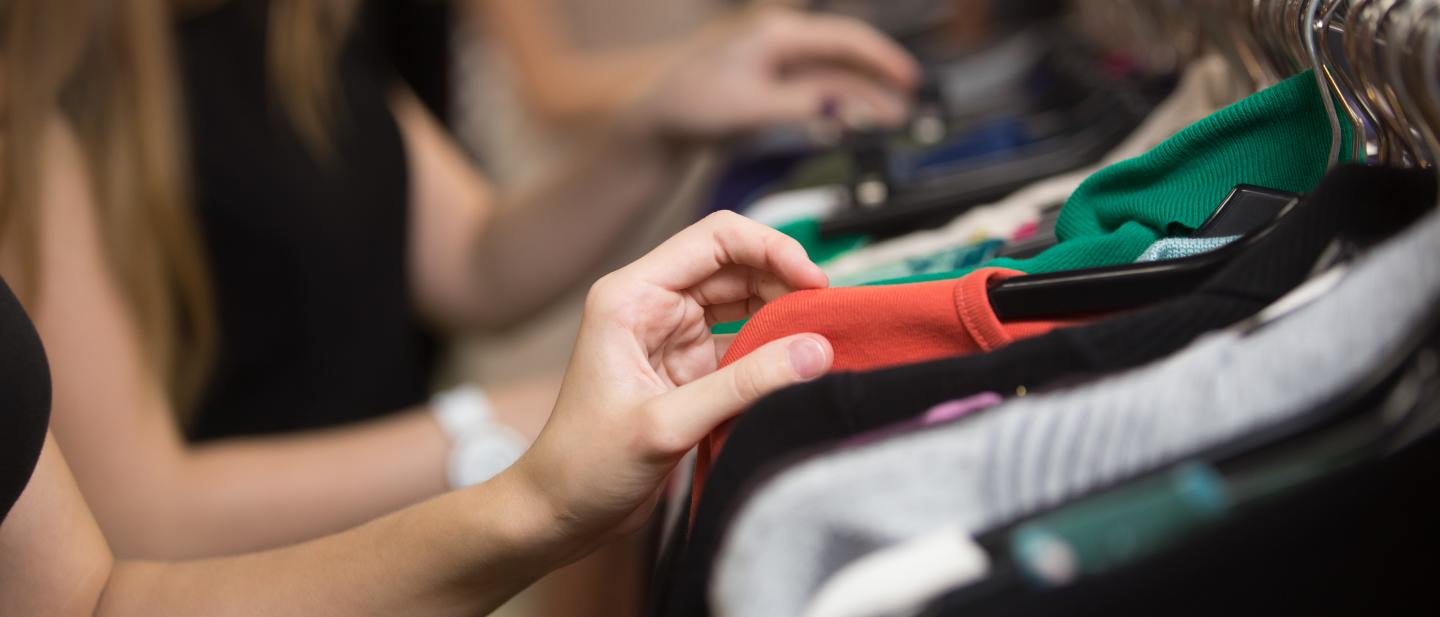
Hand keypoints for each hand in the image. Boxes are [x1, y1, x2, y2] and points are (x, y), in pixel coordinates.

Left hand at [509, 212, 834, 558]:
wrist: (560, 512)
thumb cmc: (585, 465)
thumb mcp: (667, 424)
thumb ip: (744, 386)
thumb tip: (814, 351)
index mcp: (631, 296)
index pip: (715, 239)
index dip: (771, 249)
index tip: (814, 280)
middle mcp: (652, 304)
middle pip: (736, 265)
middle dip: (785, 281)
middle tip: (829, 313)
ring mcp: (672, 335)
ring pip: (744, 301)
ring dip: (783, 313)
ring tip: (822, 335)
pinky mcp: (689, 368)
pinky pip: (743, 342)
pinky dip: (773, 349)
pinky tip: (799, 363)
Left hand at [637, 6, 920, 138]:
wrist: (662, 121)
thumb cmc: (693, 104)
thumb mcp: (750, 107)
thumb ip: (799, 106)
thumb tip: (840, 108)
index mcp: (777, 35)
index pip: (844, 38)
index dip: (881, 58)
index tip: (907, 80)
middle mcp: (782, 43)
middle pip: (844, 55)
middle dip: (878, 78)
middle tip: (908, 102)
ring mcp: (779, 64)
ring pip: (833, 75)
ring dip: (863, 95)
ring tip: (892, 118)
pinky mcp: (774, 86)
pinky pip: (817, 90)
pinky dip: (840, 105)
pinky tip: (855, 120)